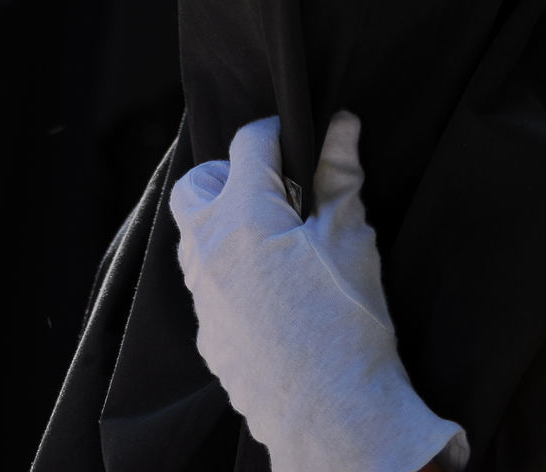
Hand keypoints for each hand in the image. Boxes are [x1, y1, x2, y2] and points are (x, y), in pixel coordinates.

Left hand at [170, 114, 468, 471]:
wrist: (338, 421)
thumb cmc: (348, 323)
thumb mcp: (350, 238)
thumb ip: (339, 174)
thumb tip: (340, 124)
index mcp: (244, 215)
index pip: (247, 145)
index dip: (276, 133)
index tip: (298, 138)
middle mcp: (209, 249)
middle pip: (195, 185)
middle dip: (228, 175)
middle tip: (274, 189)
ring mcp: (203, 297)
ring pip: (195, 237)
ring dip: (224, 224)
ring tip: (274, 238)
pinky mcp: (208, 336)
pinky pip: (207, 287)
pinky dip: (230, 274)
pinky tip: (272, 291)